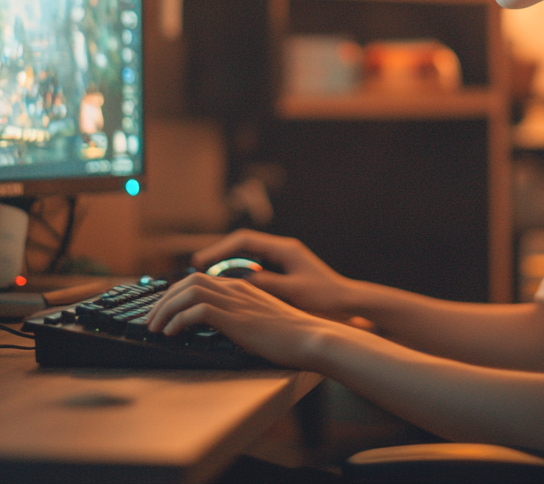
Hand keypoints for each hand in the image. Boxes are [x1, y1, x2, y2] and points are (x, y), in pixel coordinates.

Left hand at [143, 272, 334, 368]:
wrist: (312, 338)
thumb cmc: (293, 337)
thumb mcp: (263, 322)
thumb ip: (243, 319)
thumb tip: (223, 331)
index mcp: (243, 288)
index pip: (200, 280)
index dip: (176, 293)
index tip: (163, 310)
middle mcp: (236, 289)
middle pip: (188, 282)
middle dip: (163, 300)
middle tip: (151, 319)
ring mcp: (235, 302)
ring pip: (187, 292)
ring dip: (165, 309)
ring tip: (155, 327)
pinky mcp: (235, 318)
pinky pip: (196, 311)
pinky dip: (178, 321)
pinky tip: (172, 333)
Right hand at [192, 229, 358, 317]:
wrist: (349, 303)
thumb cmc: (326, 297)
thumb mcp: (294, 291)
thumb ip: (267, 285)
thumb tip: (238, 282)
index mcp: (284, 249)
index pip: (244, 240)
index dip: (220, 249)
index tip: (201, 261)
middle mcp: (281, 250)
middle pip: (241, 245)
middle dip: (217, 254)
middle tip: (195, 268)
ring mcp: (282, 261)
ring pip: (246, 256)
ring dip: (226, 265)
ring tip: (204, 278)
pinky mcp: (283, 273)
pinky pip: (254, 269)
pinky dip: (238, 275)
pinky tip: (227, 289)